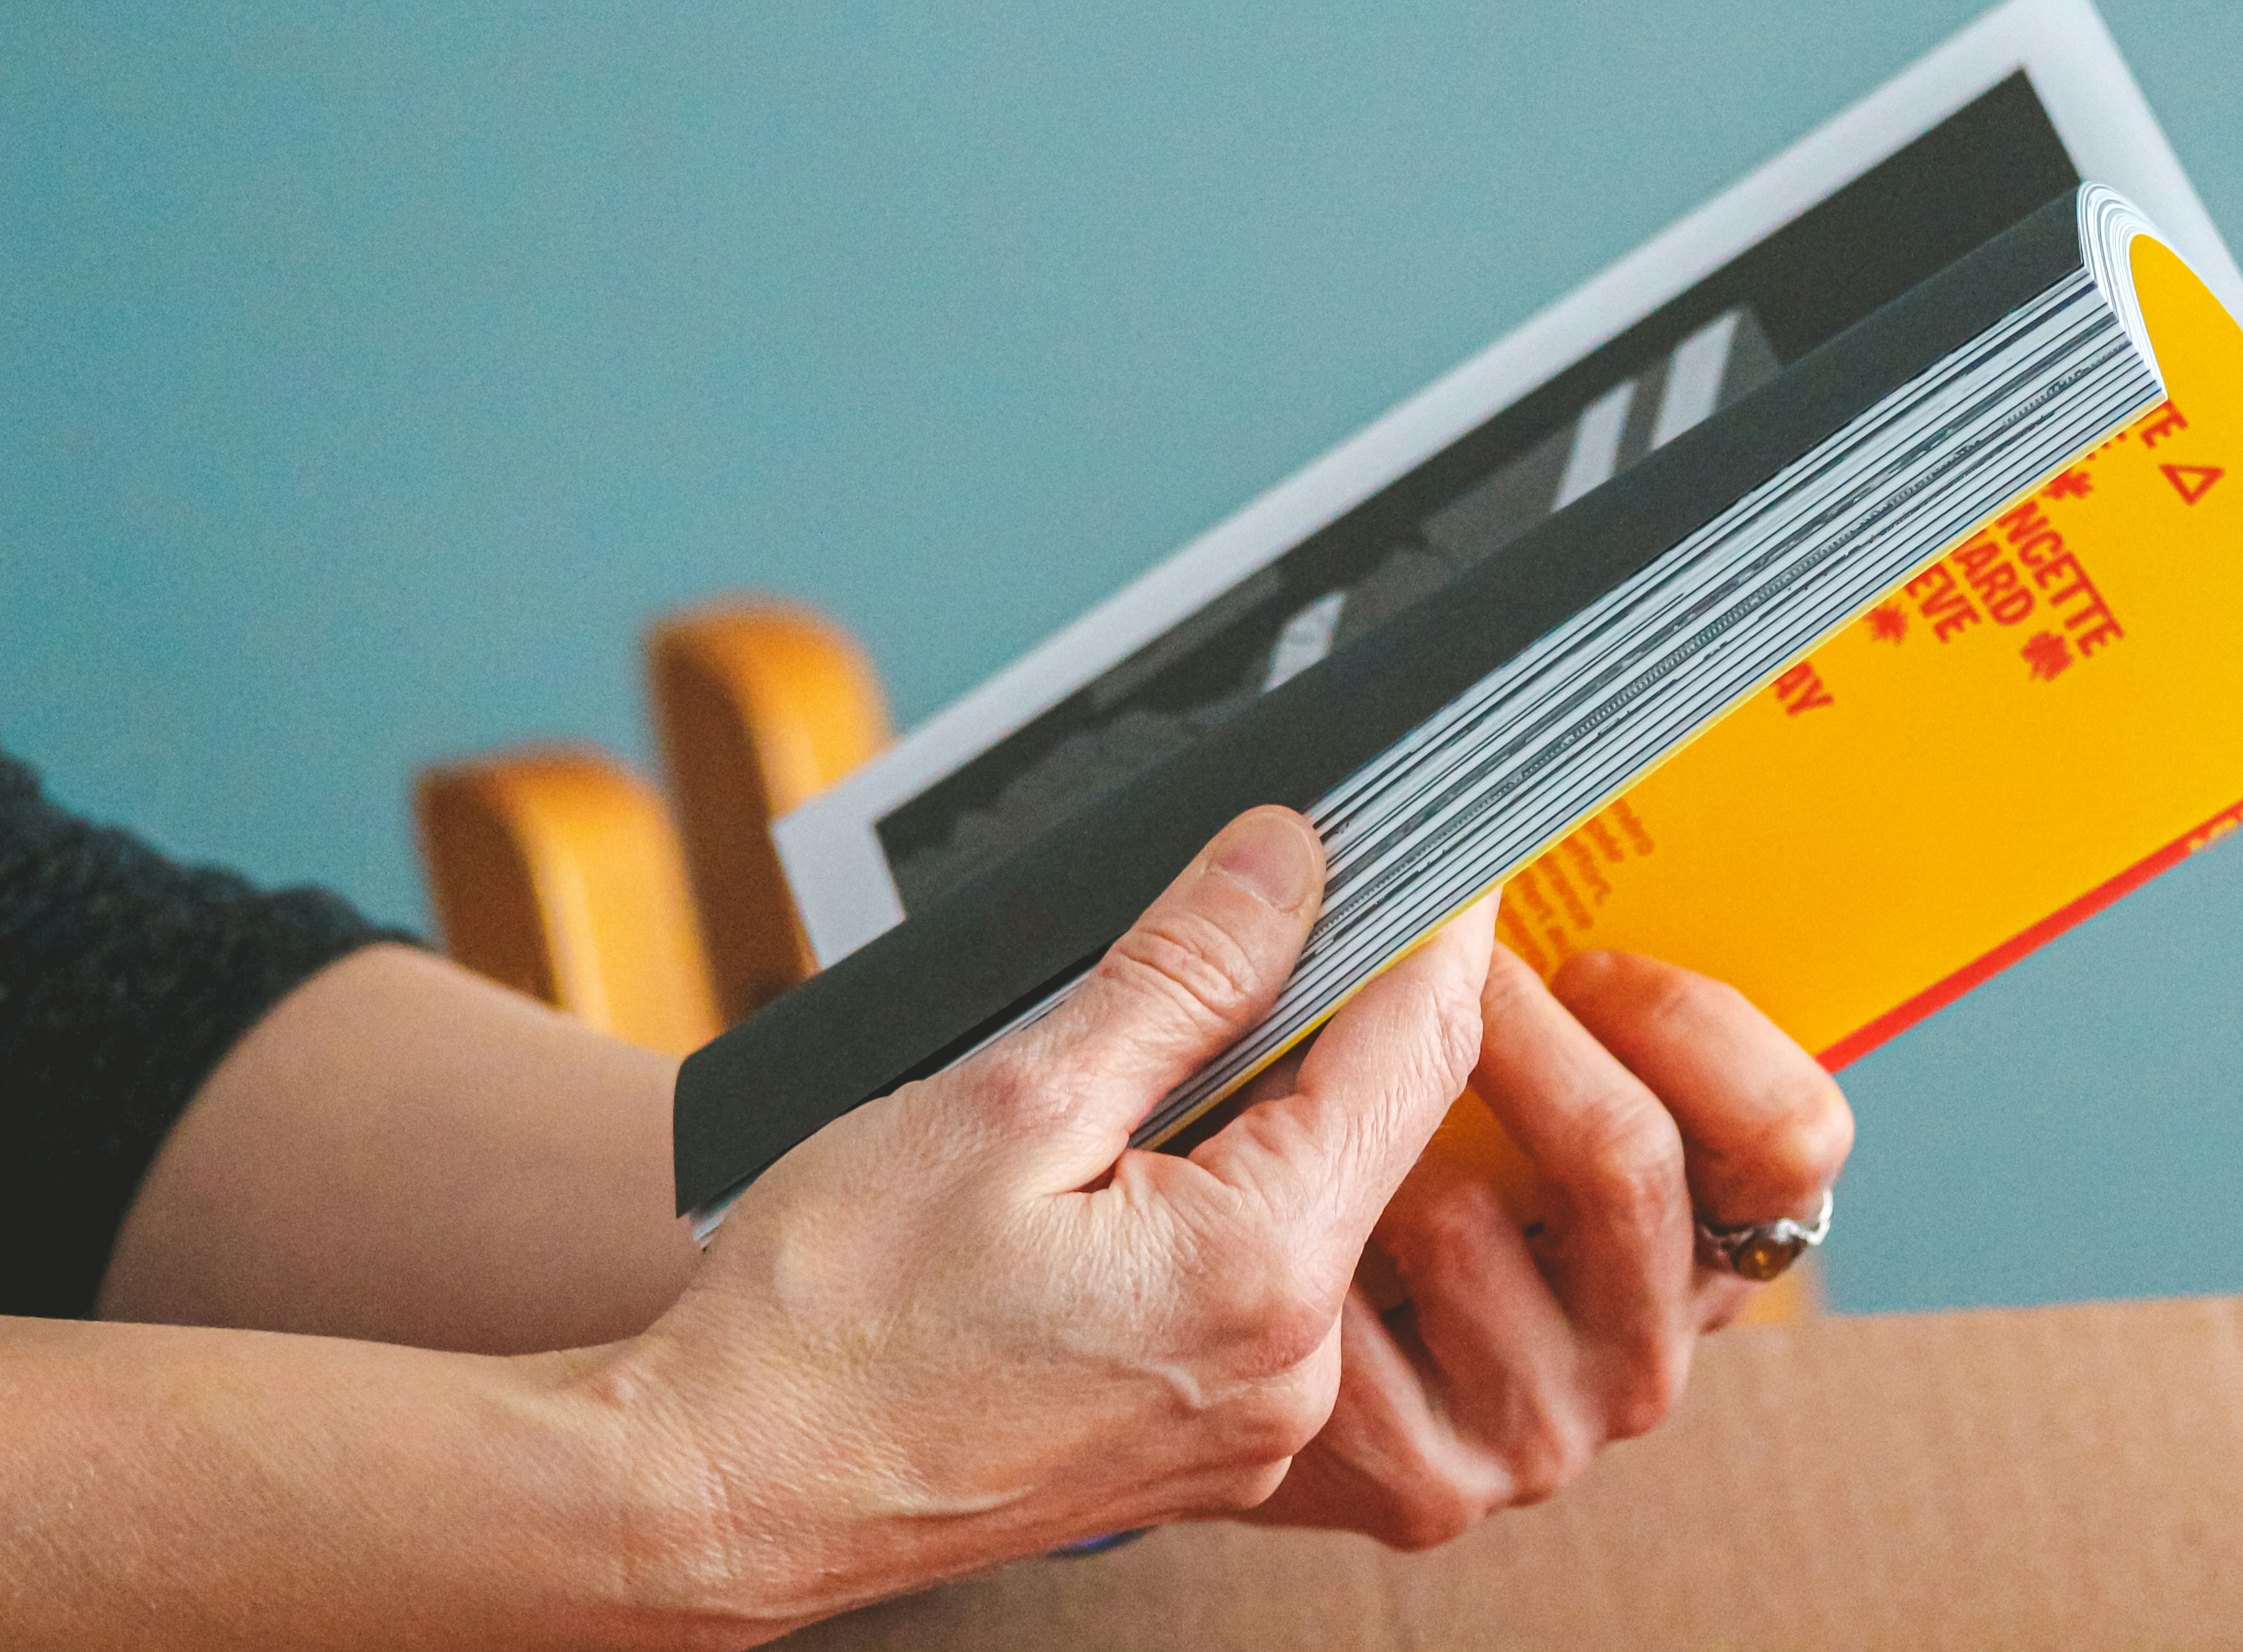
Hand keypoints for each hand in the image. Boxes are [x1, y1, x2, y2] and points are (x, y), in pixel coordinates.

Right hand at [591, 807, 1490, 1627]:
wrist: (717, 1491)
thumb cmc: (828, 1319)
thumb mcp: (1010, 1098)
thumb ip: (1180, 975)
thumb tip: (1285, 862)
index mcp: (1260, 1274)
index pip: (1413, 1052)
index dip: (1434, 928)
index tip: (1436, 840)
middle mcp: (1289, 1366)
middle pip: (1380, 1128)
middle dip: (1352, 1000)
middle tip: (1309, 889)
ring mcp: (1252, 1421)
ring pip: (1322, 1201)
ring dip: (1283, 1094)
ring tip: (1204, 1003)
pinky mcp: (1203, 1443)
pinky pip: (1266, 1278)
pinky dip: (1236, 1186)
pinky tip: (1160, 1130)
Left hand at [1241, 942, 1854, 1547]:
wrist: (1221, 1364)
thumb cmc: (1350, 1186)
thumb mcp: (1494, 1069)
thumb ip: (1555, 980)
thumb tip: (1520, 867)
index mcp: (1700, 1240)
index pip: (1797, 1134)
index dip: (1691, 1022)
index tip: (1587, 960)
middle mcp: (1643, 1350)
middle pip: (1631, 1158)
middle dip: (1505, 1029)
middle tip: (1420, 983)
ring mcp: (1543, 1430)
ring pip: (1468, 1218)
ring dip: (1367, 1137)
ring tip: (1318, 1112)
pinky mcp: (1429, 1488)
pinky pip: (1351, 1300)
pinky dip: (1286, 1235)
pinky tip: (1278, 1228)